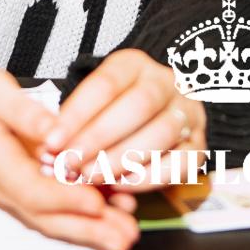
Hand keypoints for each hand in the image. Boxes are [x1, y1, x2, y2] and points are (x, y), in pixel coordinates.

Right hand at [0, 63, 137, 249]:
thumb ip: (21, 110)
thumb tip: (52, 129)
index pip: (31, 190)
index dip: (65, 199)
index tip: (97, 201)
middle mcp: (6, 184)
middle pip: (48, 216)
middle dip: (88, 229)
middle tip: (125, 236)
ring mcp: (17, 188)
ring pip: (55, 218)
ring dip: (92, 230)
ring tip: (128, 233)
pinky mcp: (29, 184)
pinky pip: (58, 206)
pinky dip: (87, 214)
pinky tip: (116, 212)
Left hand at [43, 49, 206, 192]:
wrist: (159, 112)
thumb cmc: (113, 110)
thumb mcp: (94, 101)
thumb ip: (74, 123)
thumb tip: (50, 152)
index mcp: (135, 64)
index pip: (106, 83)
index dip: (77, 114)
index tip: (52, 141)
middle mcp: (167, 82)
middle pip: (137, 105)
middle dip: (99, 138)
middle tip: (71, 164)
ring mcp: (188, 112)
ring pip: (161, 133)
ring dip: (122, 159)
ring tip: (92, 177)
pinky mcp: (199, 143)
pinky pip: (181, 162)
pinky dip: (150, 177)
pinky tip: (123, 185)